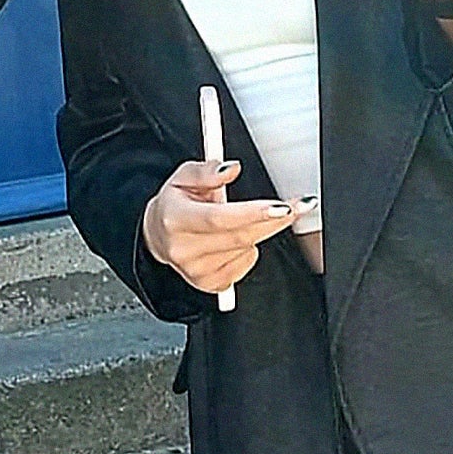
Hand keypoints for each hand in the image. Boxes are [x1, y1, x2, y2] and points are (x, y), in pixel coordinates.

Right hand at [141, 160, 310, 296]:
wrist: (158, 236)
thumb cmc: (174, 205)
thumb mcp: (183, 177)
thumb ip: (207, 171)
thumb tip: (232, 169)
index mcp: (176, 219)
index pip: (219, 218)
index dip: (254, 213)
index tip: (282, 207)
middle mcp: (184, 249)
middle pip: (241, 236)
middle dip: (273, 220)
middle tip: (295, 206)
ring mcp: (197, 270)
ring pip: (247, 249)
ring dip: (254, 231)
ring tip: (238, 220)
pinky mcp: (209, 284)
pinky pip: (245, 264)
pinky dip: (247, 249)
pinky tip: (230, 240)